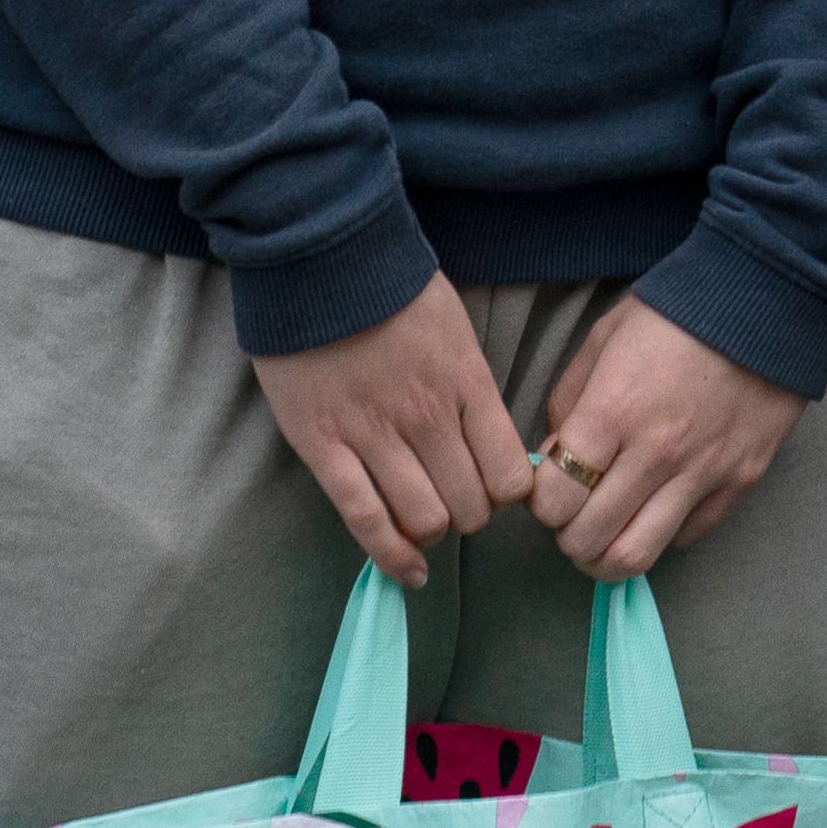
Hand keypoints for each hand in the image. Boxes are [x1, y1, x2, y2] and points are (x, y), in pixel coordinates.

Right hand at [257, 278, 536, 588]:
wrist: (316, 256)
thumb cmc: (389, 284)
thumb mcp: (453, 326)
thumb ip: (471, 383)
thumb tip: (487, 438)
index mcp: (466, 382)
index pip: (510, 472)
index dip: (507, 492)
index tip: (495, 487)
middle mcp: (427, 416)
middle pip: (470, 506)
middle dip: (470, 515)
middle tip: (456, 501)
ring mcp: (374, 435)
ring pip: (424, 519)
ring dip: (431, 531)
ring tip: (425, 521)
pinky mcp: (323, 447)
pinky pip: (363, 518)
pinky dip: (389, 554)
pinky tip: (407, 571)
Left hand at [531, 293, 804, 583]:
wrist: (768, 298)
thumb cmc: (676, 311)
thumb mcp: (604, 337)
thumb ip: (567, 400)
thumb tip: (555, 457)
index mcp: (614, 409)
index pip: (554, 499)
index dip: (541, 502)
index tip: (550, 486)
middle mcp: (656, 452)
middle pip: (587, 540)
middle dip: (567, 536)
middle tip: (574, 513)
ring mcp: (702, 473)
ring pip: (635, 557)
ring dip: (608, 555)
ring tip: (607, 530)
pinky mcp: (740, 483)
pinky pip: (686, 537)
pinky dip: (662, 532)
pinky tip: (658, 502)